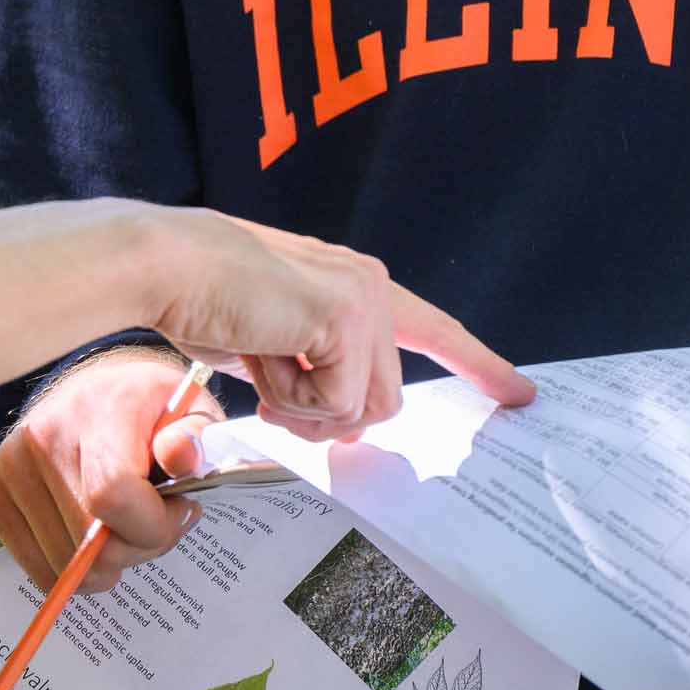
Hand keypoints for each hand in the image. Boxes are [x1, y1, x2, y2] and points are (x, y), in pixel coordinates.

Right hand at [0, 347, 221, 592]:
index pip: (112, 494)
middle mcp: (43, 434)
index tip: (180, 511)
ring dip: (105, 563)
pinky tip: (91, 535)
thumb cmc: (151, 409)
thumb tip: (181, 456)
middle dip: (138, 548)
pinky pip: (34, 564)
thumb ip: (196, 438)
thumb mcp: (193, 410)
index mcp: (99, 409)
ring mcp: (10, 464)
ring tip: (123, 525)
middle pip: (90, 542)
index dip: (153, 526)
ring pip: (63, 563)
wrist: (96, 388)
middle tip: (156, 521)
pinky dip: (70, 568)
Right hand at [138, 208, 530, 442]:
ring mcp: (364, 299)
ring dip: (304, 411)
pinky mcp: (346, 317)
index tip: (522, 393)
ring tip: (263, 366)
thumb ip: (320, 374)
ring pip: (365, 408)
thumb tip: (347, 422)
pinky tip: (260, 355)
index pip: (436, 330)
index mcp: (358, 286)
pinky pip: (335, 403)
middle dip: (326, 419)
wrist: (167, 267)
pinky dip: (289, 398)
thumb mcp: (276, 348)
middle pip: (385, 401)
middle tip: (270, 400)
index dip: (480, 364)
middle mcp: (372, 285)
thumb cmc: (204, 301)